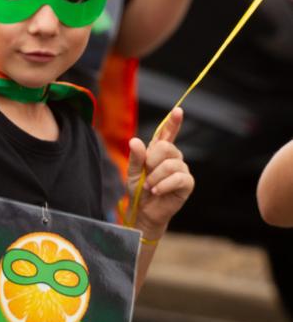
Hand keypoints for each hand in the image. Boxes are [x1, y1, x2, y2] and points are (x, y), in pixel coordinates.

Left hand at [127, 108, 193, 240]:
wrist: (144, 211)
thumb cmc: (139, 190)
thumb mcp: (133, 172)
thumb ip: (136, 157)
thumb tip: (135, 141)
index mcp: (159, 151)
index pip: (167, 133)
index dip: (173, 122)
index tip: (178, 110)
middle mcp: (173, 157)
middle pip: (166, 147)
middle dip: (152, 162)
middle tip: (146, 175)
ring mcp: (182, 169)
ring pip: (171, 164)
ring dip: (155, 178)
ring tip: (150, 187)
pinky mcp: (187, 183)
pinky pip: (178, 178)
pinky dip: (164, 185)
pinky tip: (157, 191)